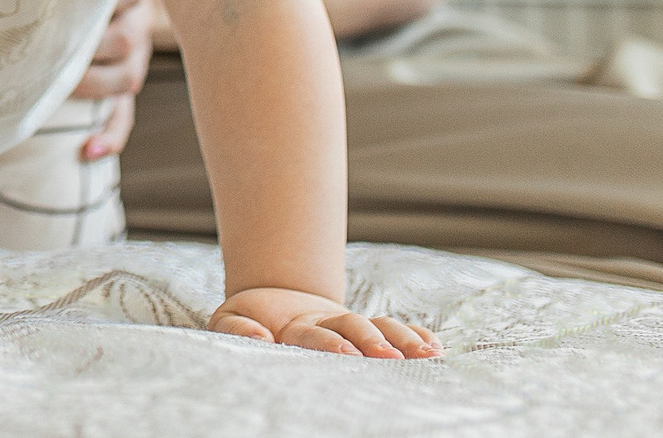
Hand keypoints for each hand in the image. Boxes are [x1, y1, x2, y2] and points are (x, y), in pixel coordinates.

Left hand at [68, 0, 157, 158]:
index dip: (97, 1)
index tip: (60, 4)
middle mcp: (136, 20)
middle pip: (126, 40)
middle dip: (86, 48)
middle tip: (45, 50)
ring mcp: (135, 54)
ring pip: (126, 77)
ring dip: (91, 86)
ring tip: (54, 89)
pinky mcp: (125, 78)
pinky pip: (124, 114)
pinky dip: (110, 135)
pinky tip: (90, 152)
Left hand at [208, 287, 441, 358]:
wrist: (272, 305)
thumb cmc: (249, 324)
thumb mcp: (228, 322)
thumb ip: (236, 328)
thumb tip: (259, 336)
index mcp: (293, 326)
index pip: (313, 333)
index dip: (328, 342)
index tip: (344, 351)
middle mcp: (327, 324)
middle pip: (353, 326)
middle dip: (372, 340)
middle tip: (389, 358)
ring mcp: (350, 326)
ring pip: (380, 326)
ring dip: (402, 339)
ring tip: (427, 354)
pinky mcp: (366, 331)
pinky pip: (395, 328)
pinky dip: (415, 335)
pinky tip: (434, 348)